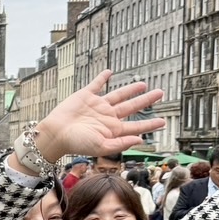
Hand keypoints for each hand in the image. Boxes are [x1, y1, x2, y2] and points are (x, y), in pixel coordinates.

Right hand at [31, 72, 165, 162]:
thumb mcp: (100, 147)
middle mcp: (107, 116)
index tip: (163, 121)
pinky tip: (109, 72)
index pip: (136, 126)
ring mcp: (97, 105)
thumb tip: (140, 139)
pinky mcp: (85, 95)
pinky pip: (97, 84)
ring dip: (131, 89)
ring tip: (143, 84)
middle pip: (132, 106)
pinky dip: (102, 78)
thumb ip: (120, 144)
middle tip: (160, 93)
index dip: (150, 124)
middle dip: (147, 100)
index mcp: (112, 130)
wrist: (55, 133)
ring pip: (119, 94)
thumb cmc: (75, 143)